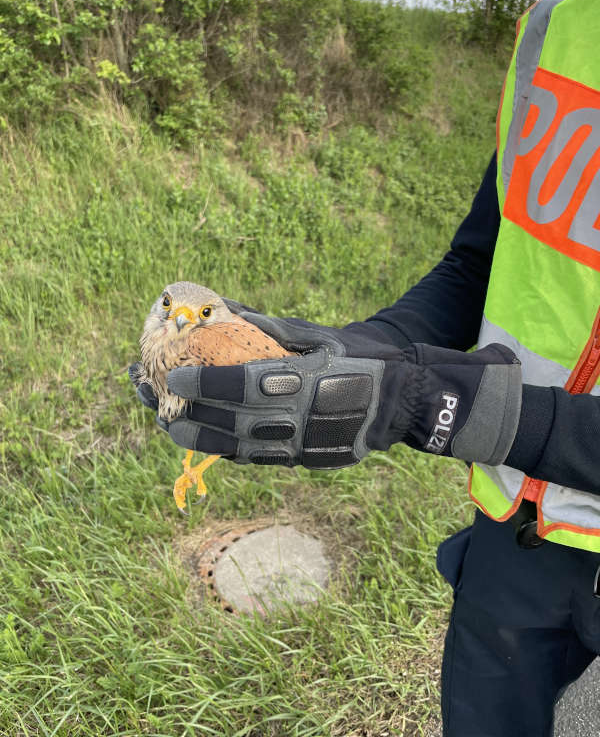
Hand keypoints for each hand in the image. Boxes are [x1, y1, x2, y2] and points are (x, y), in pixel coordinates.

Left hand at [163, 313, 522, 467]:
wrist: (404, 401)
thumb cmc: (363, 360)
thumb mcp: (322, 335)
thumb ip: (274, 329)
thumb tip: (230, 312)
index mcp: (300, 381)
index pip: (238, 384)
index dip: (201, 382)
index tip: (171, 377)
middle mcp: (296, 416)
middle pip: (231, 420)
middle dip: (191, 415)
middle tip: (161, 410)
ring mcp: (302, 443)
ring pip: (241, 446)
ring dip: (205, 439)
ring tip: (176, 433)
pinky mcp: (307, 459)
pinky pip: (262, 459)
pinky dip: (233, 452)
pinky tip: (213, 445)